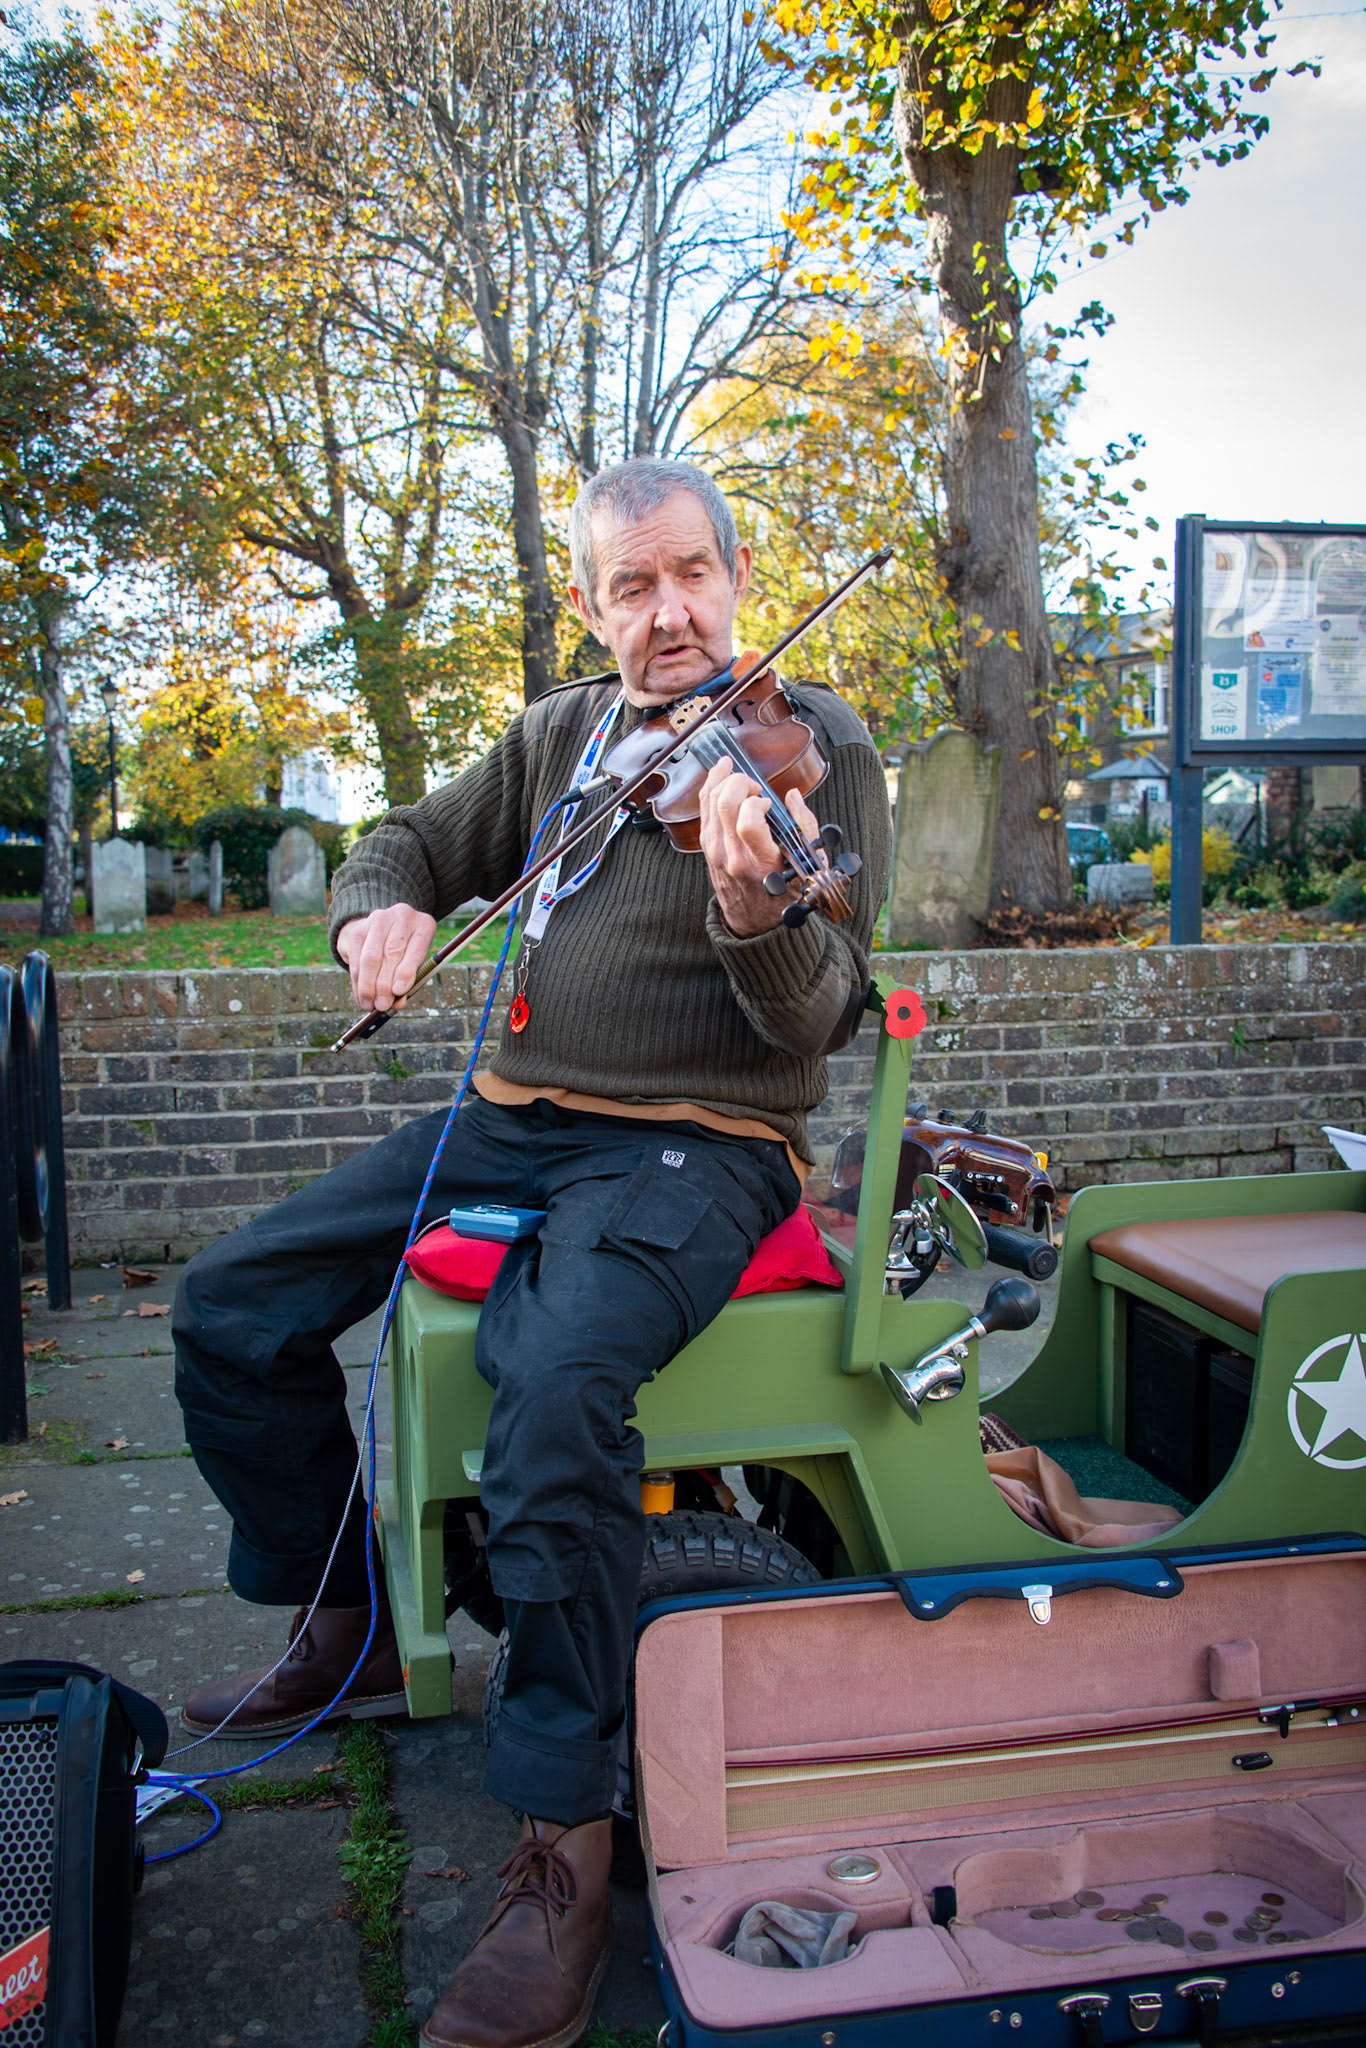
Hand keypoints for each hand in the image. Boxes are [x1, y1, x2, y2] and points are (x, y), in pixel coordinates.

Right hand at [337, 904, 436, 1011]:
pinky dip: (358, 982)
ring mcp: (379, 919)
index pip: (416, 949)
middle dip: (385, 983)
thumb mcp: (414, 964)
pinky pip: (356, 959)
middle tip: (382, 1005)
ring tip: (370, 1004)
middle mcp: (402, 917)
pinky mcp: (359, 929)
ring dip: (368, 985)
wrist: (383, 930)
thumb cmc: (406, 952)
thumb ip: (410, 982)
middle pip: (391, 952)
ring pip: (370, 957)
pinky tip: (361, 997)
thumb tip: (398, 1003)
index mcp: (424, 925)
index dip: (406, 972)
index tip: (398, 992)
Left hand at [698, 758, 821, 937]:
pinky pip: (704, 809)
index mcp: (761, 863)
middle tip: (755, 786)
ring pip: (710, 802)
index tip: (768, 804)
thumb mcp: (807, 865)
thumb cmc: (784, 892)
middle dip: (740, 782)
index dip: (757, 803)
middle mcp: (734, 857)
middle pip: (724, 804)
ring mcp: (717, 852)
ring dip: (723, 779)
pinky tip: (722, 775)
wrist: (756, 921)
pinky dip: (711, 787)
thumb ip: (804, 827)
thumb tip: (793, 796)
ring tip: (737, 771)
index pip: (747, 823)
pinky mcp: (708, 847)